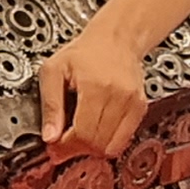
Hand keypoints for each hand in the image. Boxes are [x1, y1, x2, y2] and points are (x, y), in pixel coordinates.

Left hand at [34, 31, 150, 159]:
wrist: (116, 39)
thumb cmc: (85, 52)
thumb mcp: (53, 70)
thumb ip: (50, 105)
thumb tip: (49, 136)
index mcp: (96, 86)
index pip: (84, 133)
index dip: (66, 147)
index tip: (54, 147)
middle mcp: (119, 96)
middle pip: (98, 143)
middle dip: (77, 149)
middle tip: (63, 145)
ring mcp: (133, 103)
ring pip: (113, 146)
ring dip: (93, 148)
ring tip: (79, 137)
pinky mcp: (140, 108)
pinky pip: (124, 139)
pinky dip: (108, 141)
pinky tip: (95, 131)